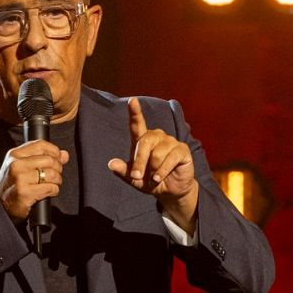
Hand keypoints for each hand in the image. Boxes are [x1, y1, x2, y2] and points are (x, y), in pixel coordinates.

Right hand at [0, 140, 68, 221]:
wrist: (0, 204)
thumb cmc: (12, 184)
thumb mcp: (22, 165)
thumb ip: (42, 157)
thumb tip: (64, 155)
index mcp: (15, 154)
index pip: (41, 145)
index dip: (54, 151)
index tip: (58, 158)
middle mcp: (16, 165)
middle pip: (49, 160)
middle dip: (58, 168)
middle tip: (55, 175)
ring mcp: (20, 179)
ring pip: (52, 174)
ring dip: (57, 181)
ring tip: (52, 184)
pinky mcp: (25, 193)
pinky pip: (50, 188)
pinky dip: (54, 191)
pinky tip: (48, 192)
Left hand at [107, 98, 198, 232]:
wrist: (170, 191)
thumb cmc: (151, 181)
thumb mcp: (134, 179)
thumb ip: (124, 171)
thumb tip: (111, 164)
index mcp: (143, 140)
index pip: (137, 124)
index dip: (135, 112)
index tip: (132, 101)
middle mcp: (157, 137)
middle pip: (145, 142)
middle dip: (139, 161)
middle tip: (137, 176)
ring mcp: (170, 142)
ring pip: (157, 153)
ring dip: (153, 169)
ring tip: (154, 177)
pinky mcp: (182, 150)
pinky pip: (170, 158)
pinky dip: (162, 171)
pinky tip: (160, 178)